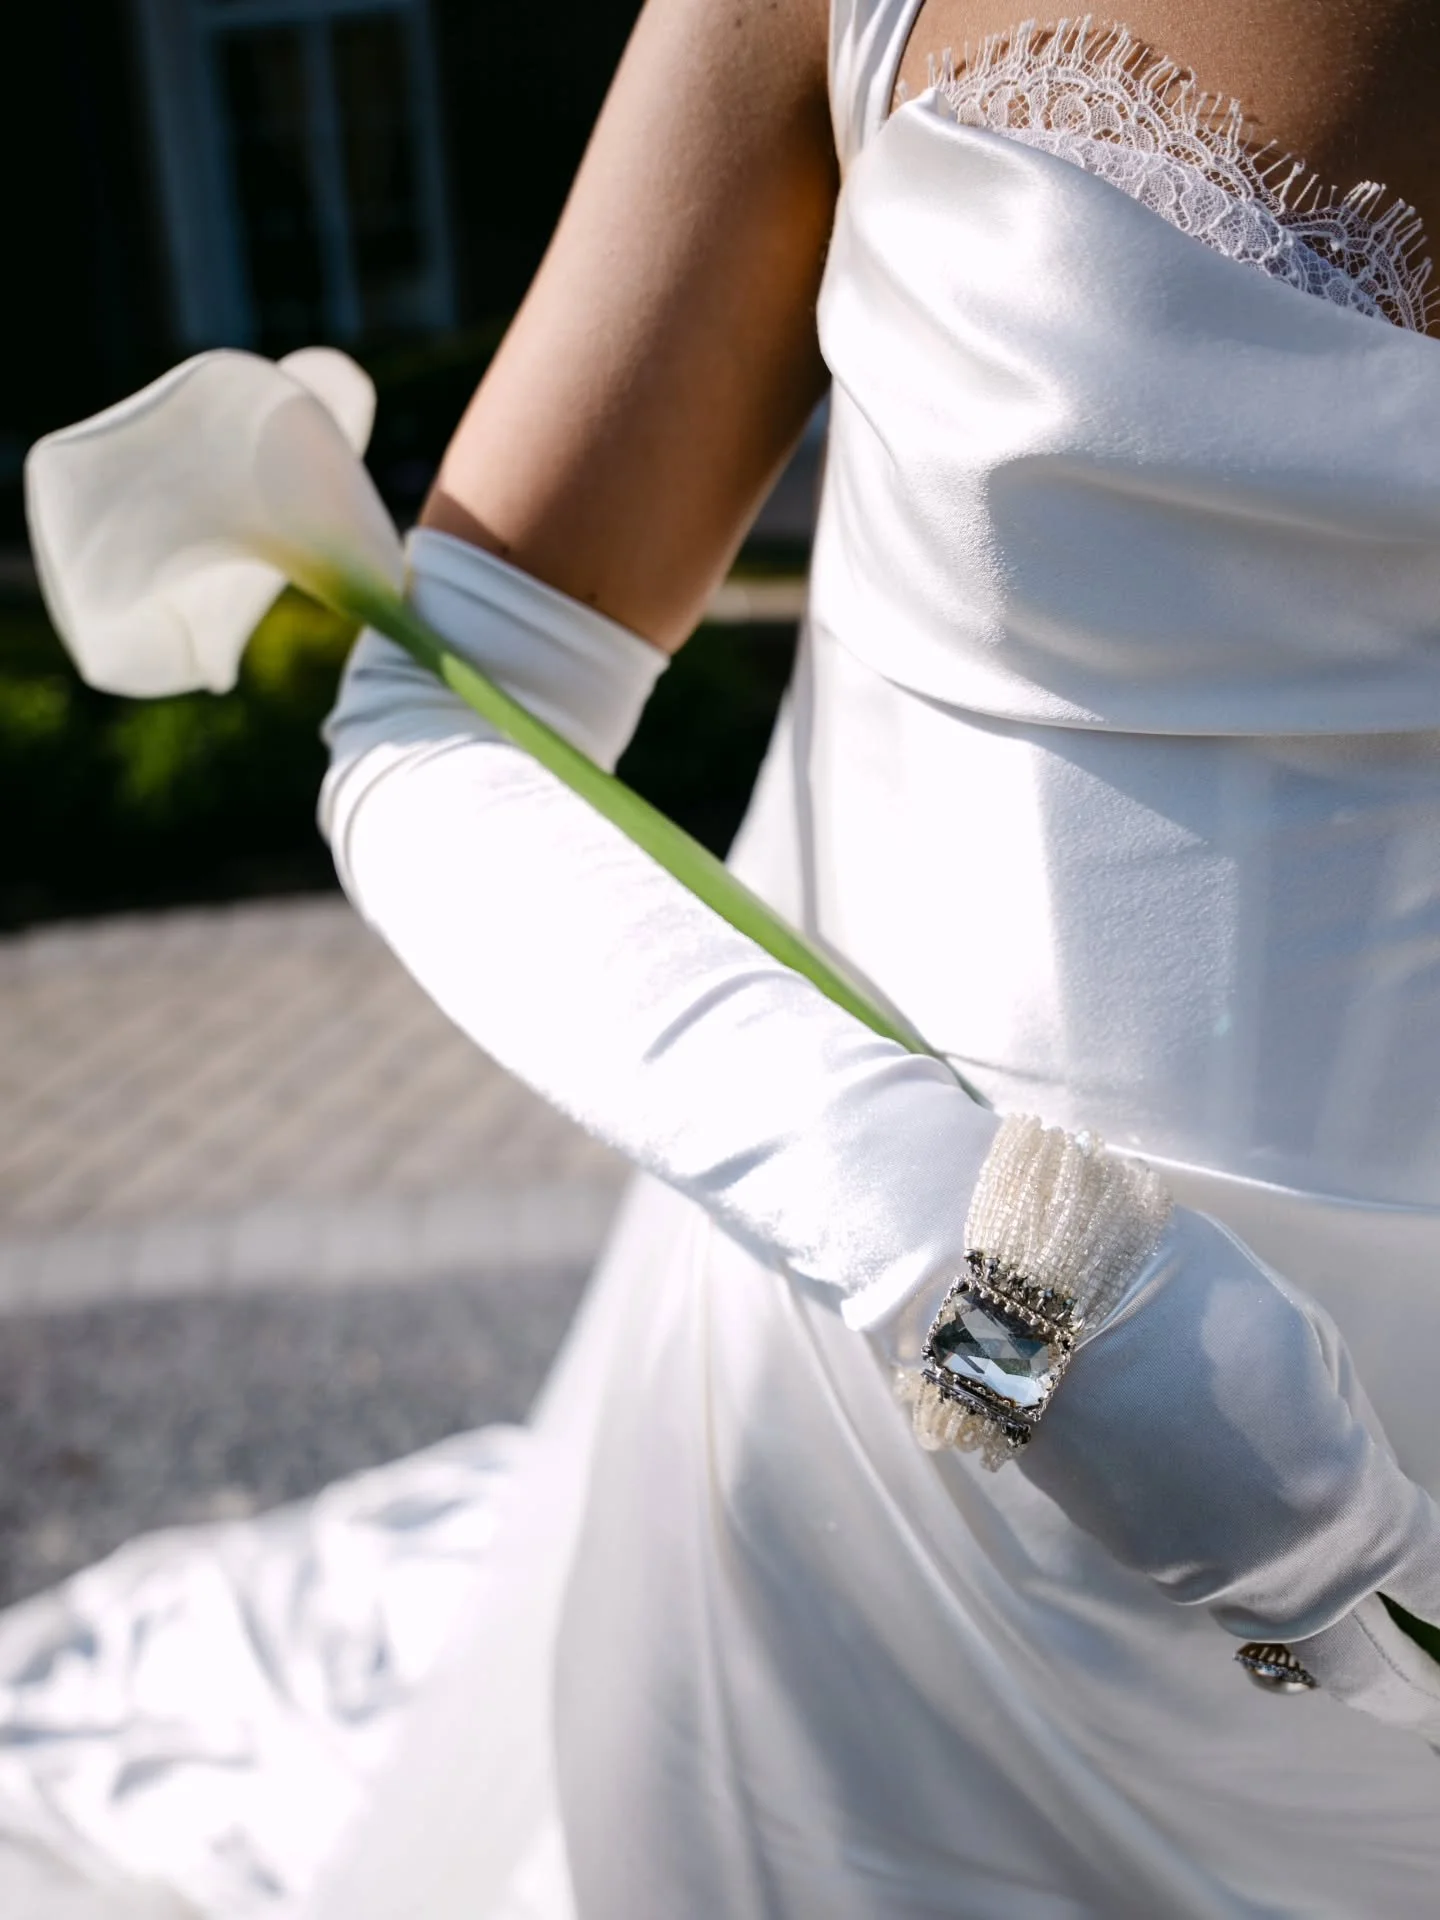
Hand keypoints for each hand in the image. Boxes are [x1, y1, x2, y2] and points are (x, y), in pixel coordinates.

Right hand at [1018, 1206, 1439, 1738]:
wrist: (1048, 1304)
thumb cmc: (1193, 1297)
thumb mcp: (1311, 1346)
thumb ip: (1350, 1435)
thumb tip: (1353, 1483)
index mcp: (1348, 1508)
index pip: (1430, 1583)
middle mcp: (1279, 1570)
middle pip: (1352, 1660)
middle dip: (1392, 1681)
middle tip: (1416, 1697)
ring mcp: (1197, 1577)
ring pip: (1266, 1616)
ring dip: (1295, 1602)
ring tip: (1294, 1562)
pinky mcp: (1131, 1563)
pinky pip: (1203, 1577)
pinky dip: (1221, 1553)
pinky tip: (1203, 1492)